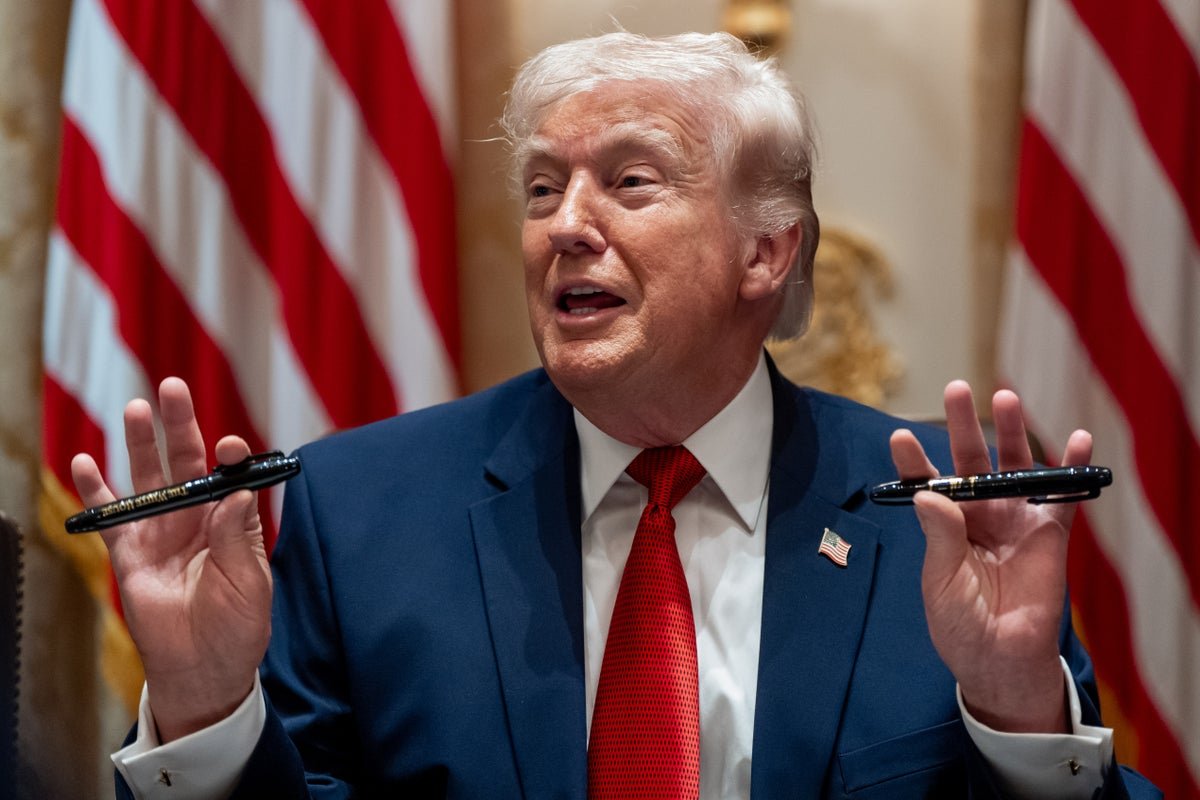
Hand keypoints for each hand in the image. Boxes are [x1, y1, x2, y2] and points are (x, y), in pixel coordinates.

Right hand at [70, 378, 271, 741]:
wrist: (203, 667)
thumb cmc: (238, 626)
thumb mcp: (249, 581)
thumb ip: (239, 537)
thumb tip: (238, 491)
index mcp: (233, 521)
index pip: (230, 475)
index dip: (229, 457)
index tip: (229, 447)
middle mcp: (197, 517)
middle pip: (186, 461)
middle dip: (180, 424)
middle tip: (172, 388)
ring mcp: (161, 531)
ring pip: (148, 477)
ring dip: (141, 443)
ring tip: (136, 408)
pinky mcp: (130, 553)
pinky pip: (111, 516)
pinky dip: (96, 490)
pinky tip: (85, 461)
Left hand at [889, 380, 1090, 733]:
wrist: (1000, 661)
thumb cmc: (960, 624)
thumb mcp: (941, 582)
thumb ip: (940, 537)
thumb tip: (928, 494)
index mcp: (944, 524)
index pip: (926, 482)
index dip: (914, 459)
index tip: (899, 436)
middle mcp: (978, 513)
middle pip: (971, 461)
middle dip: (963, 425)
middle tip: (955, 388)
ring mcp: (1015, 520)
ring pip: (1014, 466)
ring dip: (1012, 433)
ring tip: (1005, 398)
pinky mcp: (1050, 534)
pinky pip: (1062, 496)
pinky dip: (1070, 468)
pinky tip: (1076, 438)